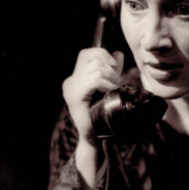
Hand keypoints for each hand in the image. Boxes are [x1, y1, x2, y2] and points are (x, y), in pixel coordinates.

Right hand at [62, 48, 123, 188]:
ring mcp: (70, 89)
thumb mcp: (109, 87)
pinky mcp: (74, 97)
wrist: (95, 136)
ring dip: (110, 79)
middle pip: (94, 60)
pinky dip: (106, 84)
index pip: (87, 54)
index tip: (114, 67)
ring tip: (112, 90)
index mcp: (76, 78)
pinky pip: (94, 80)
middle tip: (115, 84)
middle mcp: (70, 82)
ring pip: (96, 70)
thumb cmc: (103, 114)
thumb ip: (113, 70)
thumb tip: (118, 53)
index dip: (102, 55)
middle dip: (111, 70)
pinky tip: (109, 92)